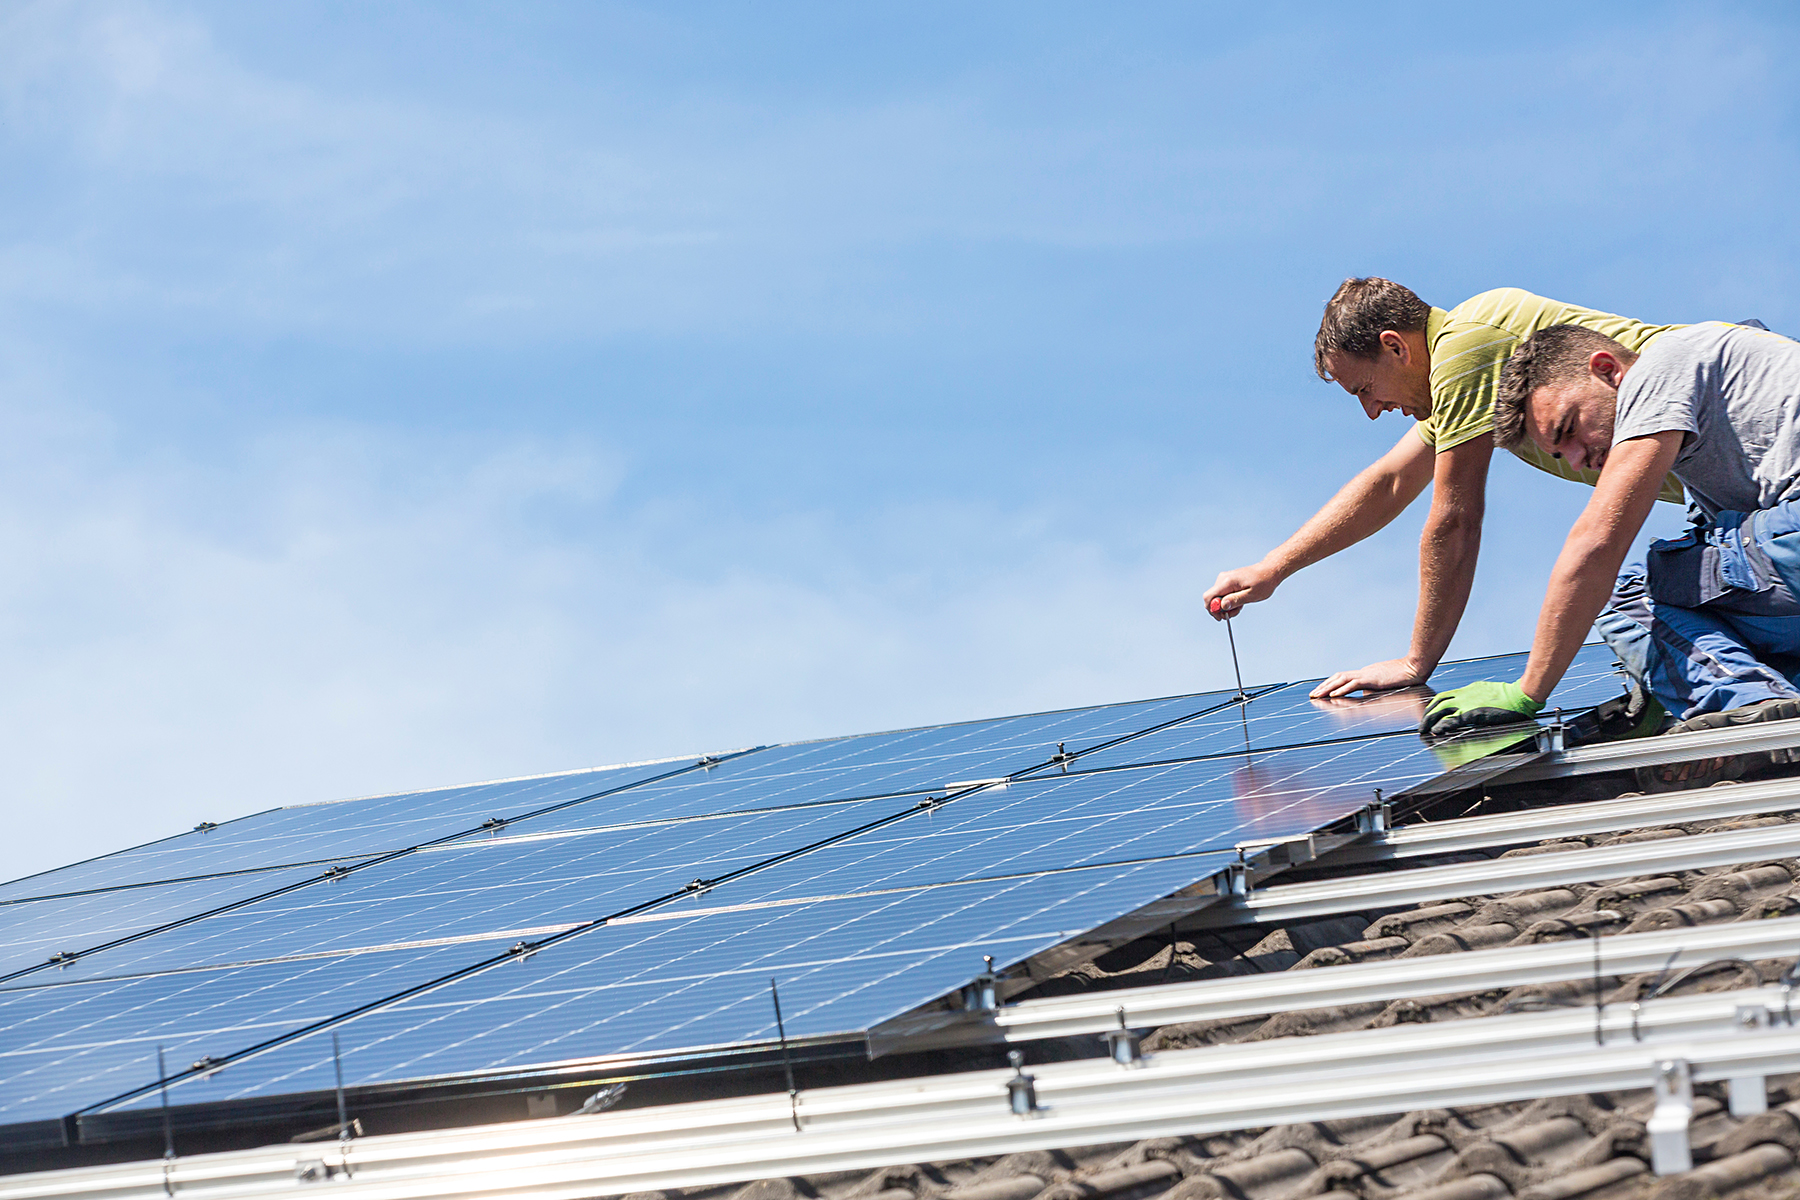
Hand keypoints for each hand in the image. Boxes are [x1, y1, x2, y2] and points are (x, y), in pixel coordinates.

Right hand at [1202, 563, 1279, 618]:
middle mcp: (1223, 578)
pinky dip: (1229, 601)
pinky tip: (1240, 601)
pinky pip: (1222, 594)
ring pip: (1217, 597)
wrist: (1269, 571)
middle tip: (1235, 612)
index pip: (1209, 596)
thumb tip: (1222, 605)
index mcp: (1227, 581)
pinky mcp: (1227, 581)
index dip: (1212, 609)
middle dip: (1221, 609)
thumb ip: (1236, 600)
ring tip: (1240, 606)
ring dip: (1226, 606)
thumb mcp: (1252, 595)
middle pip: (1212, 598)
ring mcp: (1224, 579)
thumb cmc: (1264, 582)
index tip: (1222, 617)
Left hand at [1310, 657, 1428, 698]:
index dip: (1331, 684)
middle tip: (1312, 694)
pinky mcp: (1373, 679)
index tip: (1321, 691)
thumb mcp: (1385, 684)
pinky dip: (1342, 690)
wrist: (1416, 668)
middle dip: (1324, 686)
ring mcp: (1367, 674)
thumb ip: (1373, 689)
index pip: (1343, 677)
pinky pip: (1353, 684)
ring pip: (1341, 679)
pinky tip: (1333, 696)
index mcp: (1366, 673)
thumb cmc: (1405, 677)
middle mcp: (1364, 672)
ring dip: (1328, 688)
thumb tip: (1364, 696)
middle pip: (1338, 677)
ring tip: (1317, 695)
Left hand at [1420, 680, 1543, 737]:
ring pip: (1441, 710)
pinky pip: (1452, 720)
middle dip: (1427, 714)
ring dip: (1430, 721)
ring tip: (1424, 730)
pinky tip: (1436, 731)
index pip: (1444, 697)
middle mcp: (1464, 695)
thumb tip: (1469, 706)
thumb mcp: (1486, 692)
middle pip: (1438, 703)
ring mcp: (1467, 703)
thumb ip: (1474, 697)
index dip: (1434, 706)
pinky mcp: (1473, 713)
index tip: (1429, 714)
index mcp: (1467, 690)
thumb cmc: (1508, 696)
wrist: (1520, 696)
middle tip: (1422, 725)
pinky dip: (1442, 726)